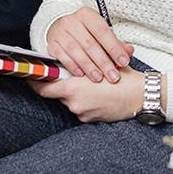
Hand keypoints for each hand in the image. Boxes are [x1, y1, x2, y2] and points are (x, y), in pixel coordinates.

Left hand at [31, 67, 145, 122]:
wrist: (140, 97)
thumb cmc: (123, 78)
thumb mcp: (102, 63)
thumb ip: (83, 61)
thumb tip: (71, 53)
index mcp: (74, 88)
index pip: (44, 89)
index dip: (36, 83)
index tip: (31, 77)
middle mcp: (74, 103)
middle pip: (57, 94)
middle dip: (61, 86)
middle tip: (69, 77)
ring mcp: (81, 113)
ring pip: (70, 101)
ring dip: (75, 93)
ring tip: (90, 85)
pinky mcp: (89, 120)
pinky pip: (80, 109)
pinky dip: (85, 102)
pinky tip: (97, 95)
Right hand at [45, 7, 133, 82]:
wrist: (60, 29)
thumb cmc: (84, 32)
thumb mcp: (100, 33)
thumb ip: (115, 43)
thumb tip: (129, 51)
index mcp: (87, 15)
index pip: (103, 31)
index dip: (114, 48)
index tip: (123, 62)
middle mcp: (72, 21)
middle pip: (90, 43)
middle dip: (103, 62)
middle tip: (113, 76)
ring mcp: (60, 32)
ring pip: (76, 51)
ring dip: (89, 66)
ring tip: (98, 78)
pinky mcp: (51, 43)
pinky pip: (62, 56)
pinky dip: (72, 66)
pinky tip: (81, 74)